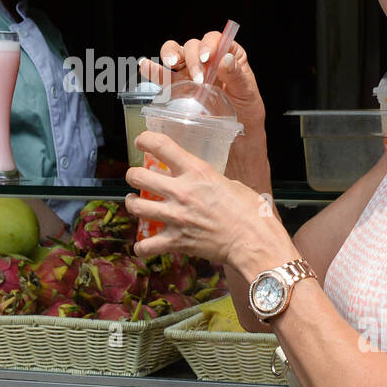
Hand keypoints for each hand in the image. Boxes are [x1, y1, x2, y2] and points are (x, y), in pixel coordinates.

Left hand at [123, 128, 276, 266]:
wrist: (255, 242)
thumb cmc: (251, 212)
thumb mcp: (230, 184)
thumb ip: (209, 181)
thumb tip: (202, 184)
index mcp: (197, 172)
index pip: (161, 145)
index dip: (146, 139)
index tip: (141, 141)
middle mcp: (181, 192)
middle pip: (138, 176)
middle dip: (133, 175)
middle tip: (136, 177)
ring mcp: (176, 217)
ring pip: (135, 206)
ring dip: (132, 204)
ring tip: (135, 203)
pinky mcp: (177, 241)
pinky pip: (146, 245)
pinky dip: (142, 246)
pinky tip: (144, 244)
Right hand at [139, 32, 265, 135]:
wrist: (237, 142)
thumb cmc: (247, 115)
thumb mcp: (248, 96)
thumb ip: (237, 76)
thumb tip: (225, 58)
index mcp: (228, 56)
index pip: (216, 39)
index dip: (209, 44)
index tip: (207, 58)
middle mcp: (208, 61)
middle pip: (193, 45)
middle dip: (192, 57)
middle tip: (197, 77)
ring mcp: (190, 73)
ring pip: (176, 53)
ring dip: (170, 54)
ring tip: (170, 63)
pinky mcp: (178, 88)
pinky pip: (163, 76)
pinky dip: (153, 69)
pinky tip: (146, 66)